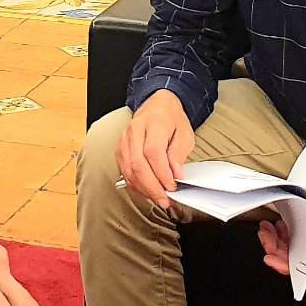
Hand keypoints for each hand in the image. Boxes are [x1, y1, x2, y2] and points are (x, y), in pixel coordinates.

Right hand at [115, 89, 194, 208]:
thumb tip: (175, 174)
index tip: (172, 187)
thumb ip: (179, 154)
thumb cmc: (172, 119)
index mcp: (154, 123)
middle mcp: (135, 130)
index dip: (162, 174)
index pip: (154, 153)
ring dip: (143, 188)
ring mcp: (125, 139)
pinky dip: (134, 183)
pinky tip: (145, 190)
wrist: (157, 105)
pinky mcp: (120, 148)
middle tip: (164, 200)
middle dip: (152, 187)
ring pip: (128, 169)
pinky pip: (124, 170)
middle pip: (138, 163)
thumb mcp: (185, 133)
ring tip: (156, 198)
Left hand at [258, 219, 305, 277]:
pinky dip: (282, 231)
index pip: (305, 268)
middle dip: (274, 246)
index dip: (284, 266)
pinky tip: (278, 224)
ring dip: (275, 238)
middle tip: (265, 235)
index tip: (270, 259)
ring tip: (267, 228)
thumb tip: (302, 253)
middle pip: (293, 255)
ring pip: (291, 245)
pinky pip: (295, 234)